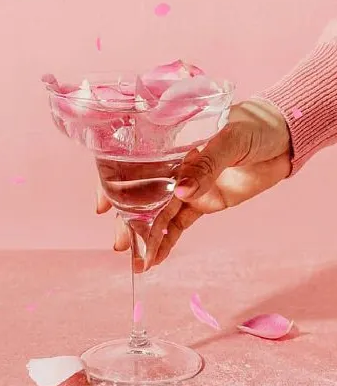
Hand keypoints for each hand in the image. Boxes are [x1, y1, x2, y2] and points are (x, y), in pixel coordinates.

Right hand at [96, 99, 291, 269]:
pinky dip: (168, 240)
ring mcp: (188, 185)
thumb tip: (180, 192)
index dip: (113, 183)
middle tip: (121, 245)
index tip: (102, 207)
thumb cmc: (254, 125)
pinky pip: (180, 224)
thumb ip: (206, 164)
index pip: (134, 162)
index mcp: (170, 141)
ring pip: (159, 213)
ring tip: (136, 261)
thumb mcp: (230, 139)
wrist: (284, 138)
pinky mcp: (204, 202)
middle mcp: (173, 164)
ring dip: (147, 236)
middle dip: (128, 220)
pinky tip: (155, 258)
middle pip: (143, 194)